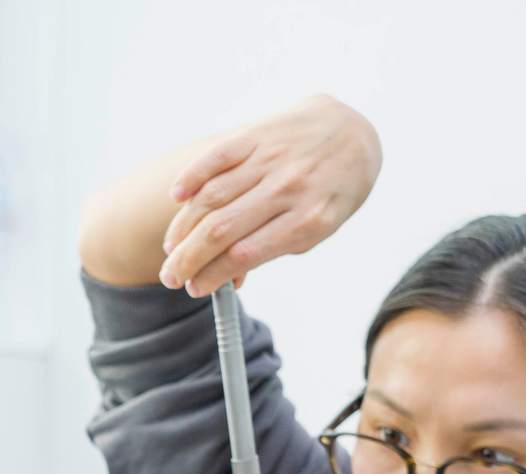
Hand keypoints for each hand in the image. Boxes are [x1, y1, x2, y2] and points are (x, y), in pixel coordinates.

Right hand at [159, 95, 380, 296]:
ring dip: (184, 226)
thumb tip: (229, 279)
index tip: (194, 288)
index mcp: (307, 220)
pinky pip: (217, 156)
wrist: (355, 132)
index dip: (213, 275)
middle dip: (188, 258)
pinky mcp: (258, 134)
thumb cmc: (331, 190)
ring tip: (172, 246)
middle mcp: (288, 188)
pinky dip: (192, 176)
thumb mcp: (316, 227)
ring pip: (213, 196)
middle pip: (222, 229)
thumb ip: (273, 248)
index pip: (245, 255)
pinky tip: (176, 196)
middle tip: (170, 276)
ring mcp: (271, 159)